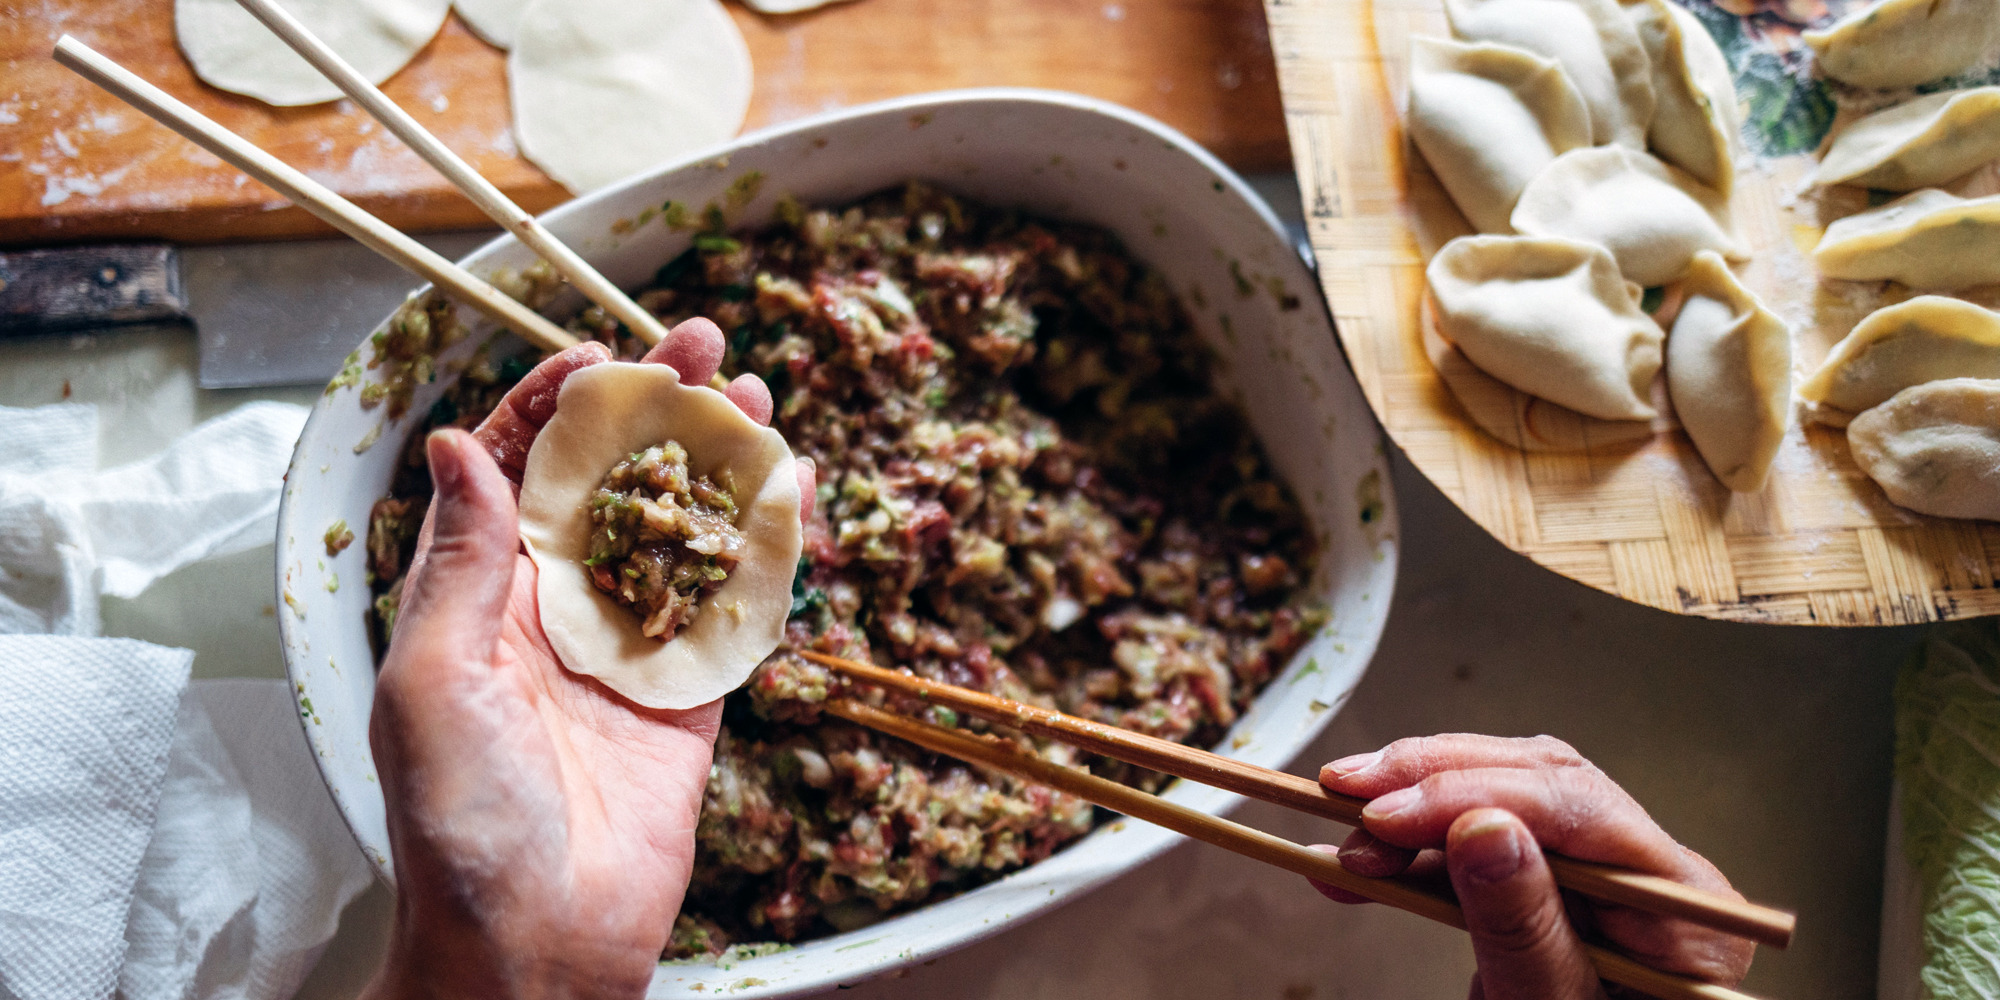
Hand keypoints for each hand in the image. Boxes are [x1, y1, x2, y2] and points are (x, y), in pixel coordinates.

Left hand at [363, 318, 812, 999]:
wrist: (534, 944)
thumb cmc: (458, 822)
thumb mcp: (433, 677)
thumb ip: (463, 561)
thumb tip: (462, 444)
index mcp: (482, 597)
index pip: (520, 472)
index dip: (556, 404)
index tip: (602, 352)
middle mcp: (556, 612)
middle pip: (614, 485)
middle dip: (657, 410)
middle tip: (706, 345)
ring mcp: (630, 651)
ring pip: (682, 533)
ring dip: (719, 464)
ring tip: (758, 398)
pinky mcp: (691, 697)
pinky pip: (733, 607)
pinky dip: (764, 549)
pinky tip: (790, 494)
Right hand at [1311, 735, 1753, 999]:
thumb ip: (1527, 932)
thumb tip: (1484, 829)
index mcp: (1685, 908)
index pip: (1581, 809)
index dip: (1475, 796)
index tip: (1388, 815)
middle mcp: (1650, 877)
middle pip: (1541, 783)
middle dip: (1433, 784)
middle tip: (1349, 797)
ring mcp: (1601, 881)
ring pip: (1502, 799)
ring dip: (1413, 808)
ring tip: (1345, 835)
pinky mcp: (1549, 890)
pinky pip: (1478, 846)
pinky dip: (1413, 850)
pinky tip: (1362, 860)